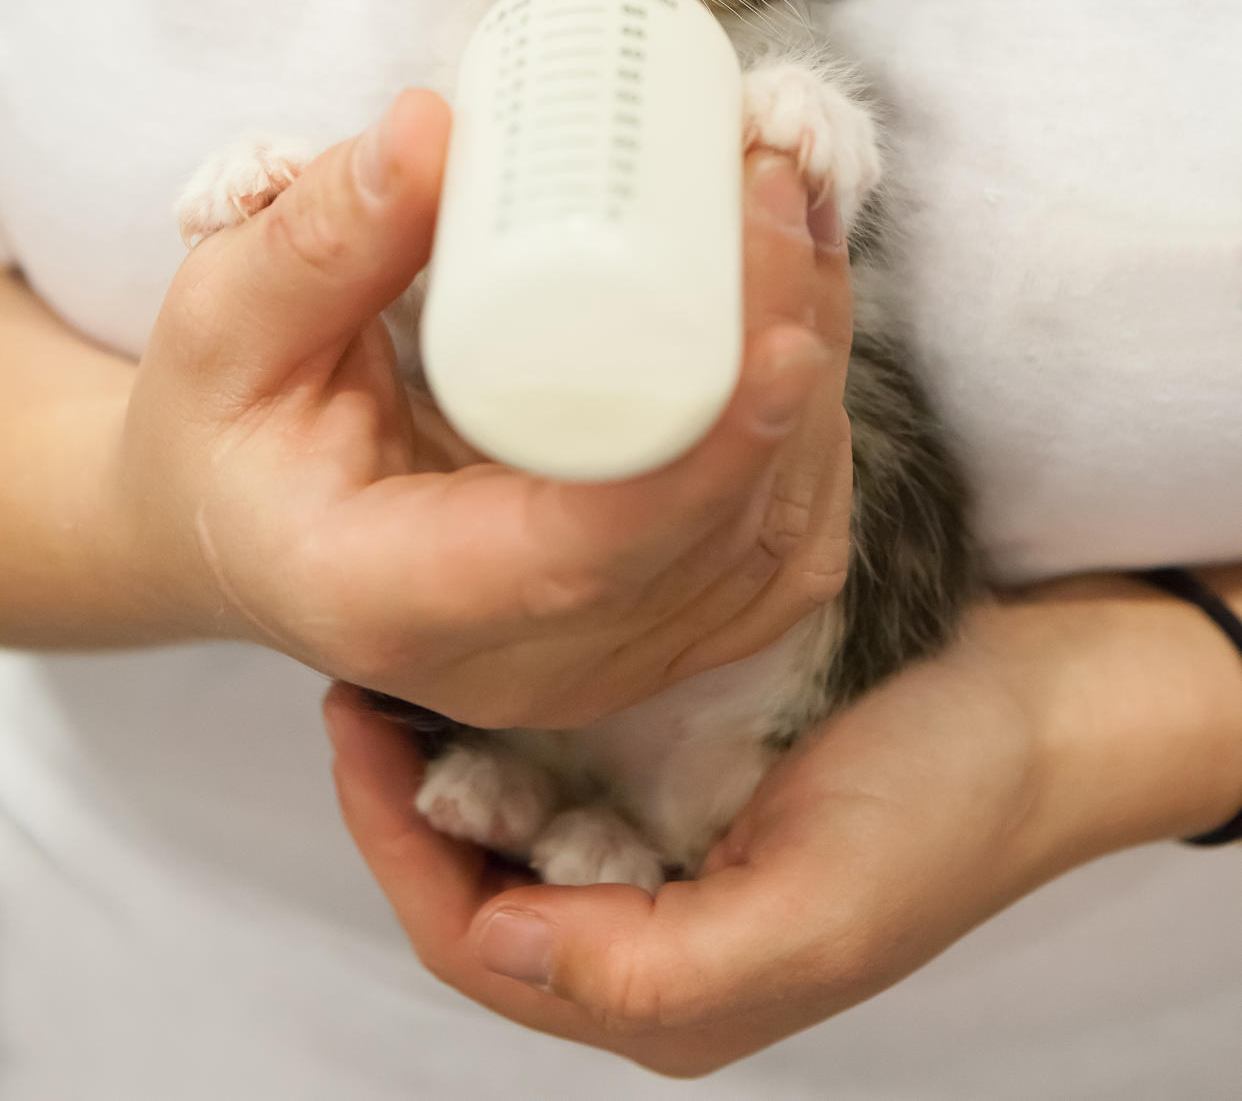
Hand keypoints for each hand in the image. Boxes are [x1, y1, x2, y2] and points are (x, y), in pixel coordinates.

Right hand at [108, 89, 854, 725]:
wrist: (245, 524)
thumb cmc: (228, 430)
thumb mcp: (222, 323)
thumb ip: (315, 237)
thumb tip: (437, 131)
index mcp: (395, 601)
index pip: (586, 556)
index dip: (704, 458)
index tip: (778, 333)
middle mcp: (518, 661)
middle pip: (710, 539)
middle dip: (782, 366)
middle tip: (777, 192)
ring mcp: (597, 659)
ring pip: (770, 542)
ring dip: (812, 380)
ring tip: (791, 217)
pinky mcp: (647, 627)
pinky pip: (777, 547)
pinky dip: (811, 431)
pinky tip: (797, 310)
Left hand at [325, 568, 1241, 1074]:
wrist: (1038, 713)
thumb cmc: (945, 805)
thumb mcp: (814, 909)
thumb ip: (652, 967)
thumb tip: (499, 933)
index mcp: (669, 992)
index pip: (475, 938)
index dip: (396, 843)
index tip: (354, 731)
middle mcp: (650, 935)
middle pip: (473, 886)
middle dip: (403, 798)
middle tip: (361, 691)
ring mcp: (666, 858)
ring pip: (510, 830)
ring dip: (449, 757)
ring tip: (405, 671)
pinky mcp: (687, 787)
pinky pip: (566, 773)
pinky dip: (513, 726)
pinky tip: (496, 666)